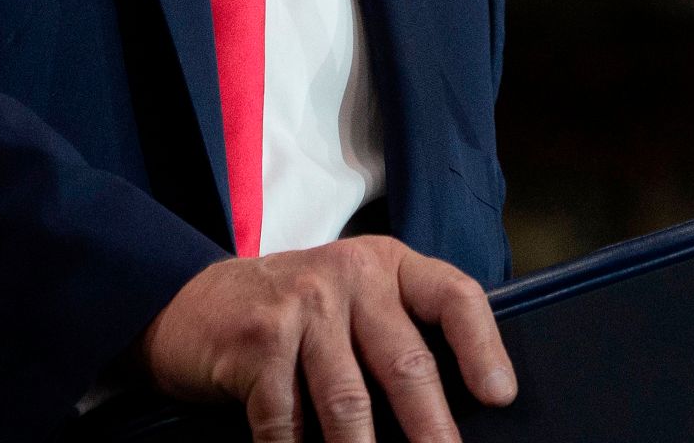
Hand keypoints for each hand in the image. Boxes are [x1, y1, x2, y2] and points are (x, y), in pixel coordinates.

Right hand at [138, 236, 515, 441]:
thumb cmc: (293, 315)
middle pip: (405, 362)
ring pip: (348, 401)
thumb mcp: (353, 302)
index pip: (453, 296)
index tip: (500, 396)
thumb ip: (398, 332)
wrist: (193, 304)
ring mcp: (302, 306)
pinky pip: (286, 420)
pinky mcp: (258, 340)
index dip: (482, 347)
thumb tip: (454, 409)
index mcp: (388, 265)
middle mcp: (351, 276)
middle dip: (432, 427)